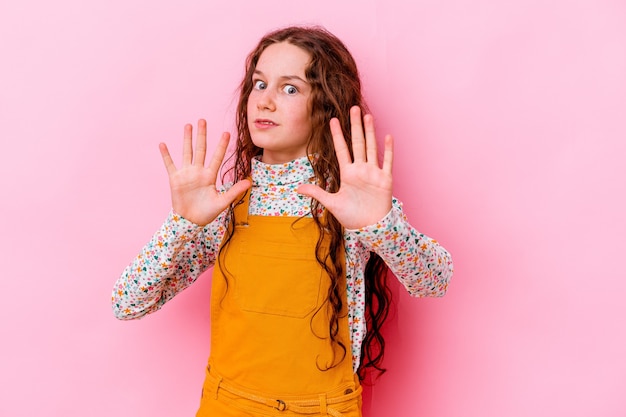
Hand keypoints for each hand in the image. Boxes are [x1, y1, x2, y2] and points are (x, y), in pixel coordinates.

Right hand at [159, 119, 250, 225]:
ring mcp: (186, 174)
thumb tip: (249, 182)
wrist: (190, 221)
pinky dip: (166, 155)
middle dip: (202, 135)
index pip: (217, 157)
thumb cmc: (206, 213)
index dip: (222, 145)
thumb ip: (234, 191)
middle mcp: (198, 172)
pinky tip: (162, 144)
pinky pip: (170, 164)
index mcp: (210, 176)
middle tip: (203, 120)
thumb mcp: (222, 202)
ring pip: (187, 152)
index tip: (227, 133)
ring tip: (188, 126)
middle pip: (201, 149)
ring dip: (187, 139)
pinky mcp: (175, 179)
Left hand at [297, 106, 392, 228]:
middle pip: (357, 143)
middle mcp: (360, 170)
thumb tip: (297, 188)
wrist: (369, 228)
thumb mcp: (331, 203)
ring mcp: (373, 173)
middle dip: (355, 126)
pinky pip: (387, 162)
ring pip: (371, 148)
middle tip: (353, 108)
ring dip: (370, 132)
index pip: (341, 149)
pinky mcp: (385, 179)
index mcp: (348, 173)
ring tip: (368, 117)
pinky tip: (387, 136)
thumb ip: (316, 193)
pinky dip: (388, 150)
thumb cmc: (352, 216)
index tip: (333, 120)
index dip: (337, 135)